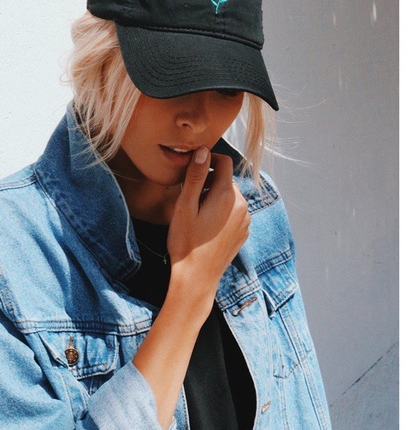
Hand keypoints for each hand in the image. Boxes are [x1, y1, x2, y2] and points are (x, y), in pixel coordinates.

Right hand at [167, 146, 249, 316]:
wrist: (196, 278)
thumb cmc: (185, 242)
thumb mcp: (185, 207)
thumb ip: (195, 177)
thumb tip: (203, 151)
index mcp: (226, 196)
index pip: (224, 162)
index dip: (207, 160)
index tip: (191, 169)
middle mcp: (241, 205)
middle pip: (226, 180)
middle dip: (208, 181)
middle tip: (187, 194)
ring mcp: (244, 220)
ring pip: (230, 196)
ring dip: (214, 196)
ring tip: (195, 212)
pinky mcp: (242, 233)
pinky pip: (233, 212)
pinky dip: (221, 211)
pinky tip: (205, 225)